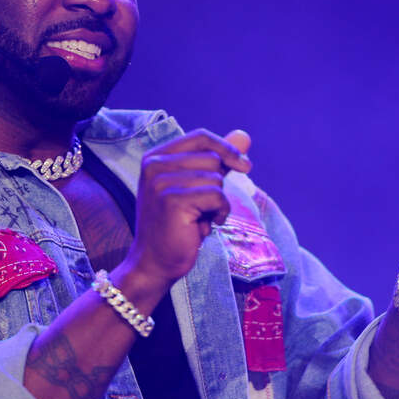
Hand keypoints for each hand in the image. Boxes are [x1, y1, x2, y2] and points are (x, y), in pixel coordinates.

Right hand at [123, 129, 251, 289]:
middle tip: (204, 207)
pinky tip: (205, 225)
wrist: (154, 262)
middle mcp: (154, 165)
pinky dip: (220, 212)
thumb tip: (244, 136)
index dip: (226, 148)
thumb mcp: (198, 186)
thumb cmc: (178, 225)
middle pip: (211, 158)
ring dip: (219, 202)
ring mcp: (161, 182)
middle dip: (219, 183)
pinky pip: (217, 196)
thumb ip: (218, 160)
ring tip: (201, 218)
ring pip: (216, 178)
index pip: (200, 137)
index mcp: (155, 156)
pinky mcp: (172, 201)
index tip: (244, 166)